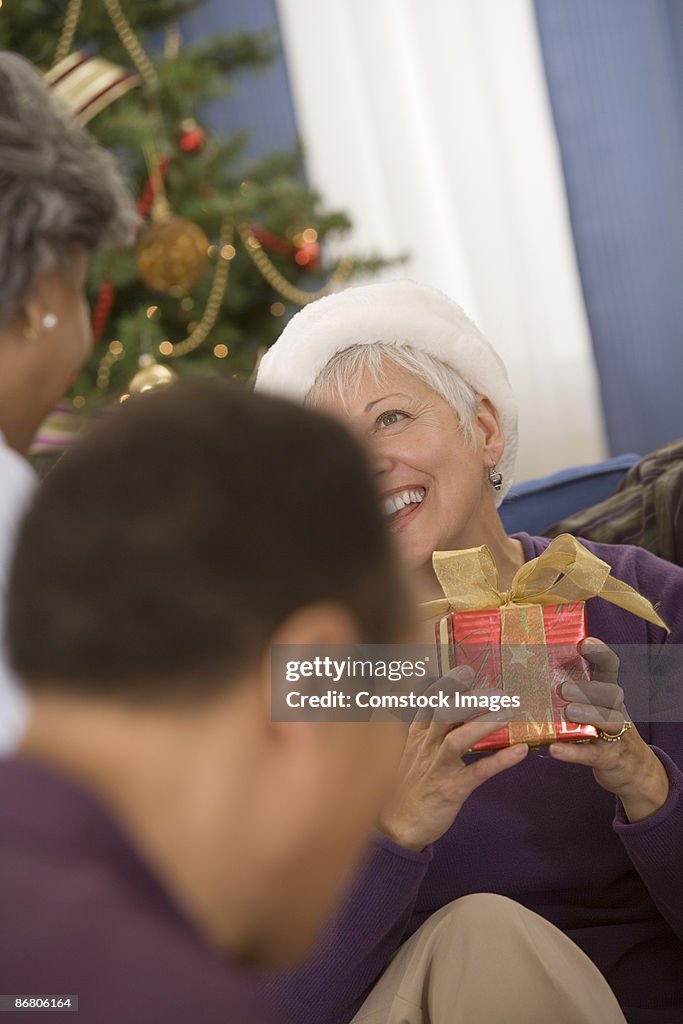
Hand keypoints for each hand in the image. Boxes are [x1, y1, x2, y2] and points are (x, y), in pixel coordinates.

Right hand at [378, 667, 528, 850]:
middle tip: (495, 687)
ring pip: (458, 738)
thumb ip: (426, 733)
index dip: (446, 684)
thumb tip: (446, 715)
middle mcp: (426, 747)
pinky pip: (478, 772)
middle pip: (444, 713)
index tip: (463, 669)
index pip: (428, 703)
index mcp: (416, 737)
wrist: (396, 827)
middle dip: (469, 697)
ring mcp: (438, 768)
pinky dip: (500, 761)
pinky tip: (519, 752)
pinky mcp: (451, 789)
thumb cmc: (407, 789)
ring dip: (484, 723)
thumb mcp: (410, 755)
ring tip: (508, 711)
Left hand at [549, 638, 668, 821]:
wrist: (633, 771)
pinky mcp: (609, 758)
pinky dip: (574, 752)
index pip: (610, 668)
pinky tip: (555, 748)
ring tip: (568, 713)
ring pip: (609, 720)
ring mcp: (616, 734)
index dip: (601, 654)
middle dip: (590, 689)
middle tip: (563, 689)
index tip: (585, 642)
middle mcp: (616, 710)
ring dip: (589, 714)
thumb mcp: (594, 709)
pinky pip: (592, 753)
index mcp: (608, 694)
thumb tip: (530, 675)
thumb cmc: (603, 732)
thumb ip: (571, 693)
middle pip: (611, 693)